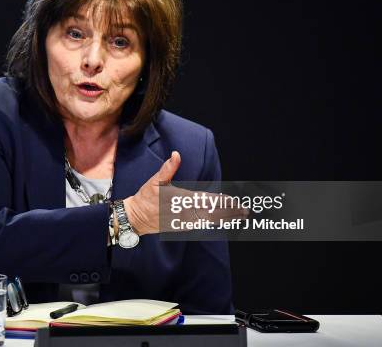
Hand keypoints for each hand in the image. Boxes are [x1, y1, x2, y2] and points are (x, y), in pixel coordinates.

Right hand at [123, 151, 248, 234]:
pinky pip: (201, 225)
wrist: (136, 217)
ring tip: (240, 216)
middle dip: (229, 211)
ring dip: (225, 218)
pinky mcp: (182, 227)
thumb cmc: (146, 197)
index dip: (220, 202)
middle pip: (211, 212)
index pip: (205, 200)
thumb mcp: (155, 181)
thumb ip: (167, 169)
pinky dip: (214, 223)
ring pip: (208, 220)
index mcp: (181, 199)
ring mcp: (184, 221)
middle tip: (245, 210)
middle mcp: (185, 212)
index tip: (233, 201)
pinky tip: (224, 221)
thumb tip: (176, 154)